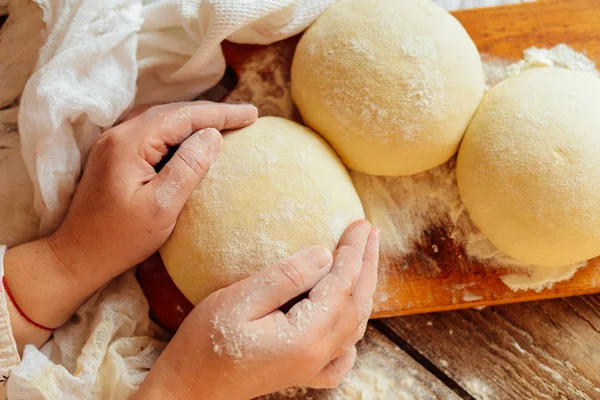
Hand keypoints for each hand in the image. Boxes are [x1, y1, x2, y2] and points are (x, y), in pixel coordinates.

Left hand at [48, 101, 257, 290]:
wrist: (77, 255)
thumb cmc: (120, 238)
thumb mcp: (162, 206)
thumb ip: (189, 167)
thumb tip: (213, 135)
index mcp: (130, 143)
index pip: (183, 117)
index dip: (221, 114)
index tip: (252, 115)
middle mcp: (119, 134)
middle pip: (172, 112)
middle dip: (211, 113)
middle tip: (246, 117)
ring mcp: (114, 143)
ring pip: (162, 120)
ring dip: (195, 119)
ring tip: (226, 123)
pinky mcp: (115, 155)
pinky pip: (153, 132)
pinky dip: (179, 131)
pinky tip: (193, 138)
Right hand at [135, 220, 379, 399]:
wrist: (188, 389)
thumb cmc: (205, 343)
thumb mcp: (239, 301)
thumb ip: (285, 278)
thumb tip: (325, 255)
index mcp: (305, 336)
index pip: (342, 285)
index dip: (354, 251)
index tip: (360, 223)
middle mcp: (318, 355)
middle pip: (356, 303)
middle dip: (366, 264)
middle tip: (370, 231)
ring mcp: (313, 368)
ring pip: (354, 324)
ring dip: (363, 288)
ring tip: (366, 259)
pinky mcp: (303, 373)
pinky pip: (343, 353)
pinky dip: (353, 329)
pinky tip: (350, 319)